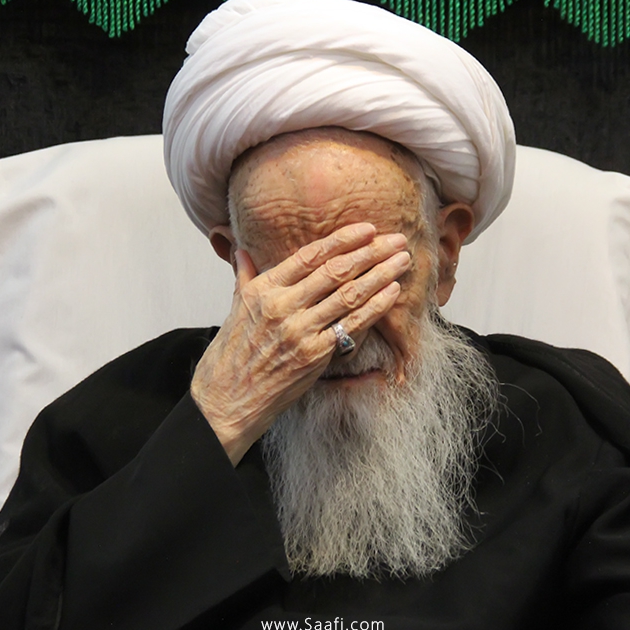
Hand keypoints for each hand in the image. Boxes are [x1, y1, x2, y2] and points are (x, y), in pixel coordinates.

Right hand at [191, 222, 410, 464]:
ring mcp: (300, 331)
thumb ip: (244, 276)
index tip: (367, 229)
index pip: (310, 255)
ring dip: (380, 275)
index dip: (342, 239)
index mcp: (264, 290)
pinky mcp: (314, 356)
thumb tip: (241, 250)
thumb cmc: (231, 356)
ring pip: (349, 295)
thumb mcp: (235, 308)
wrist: (227, 400)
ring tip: (402, 261)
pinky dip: (375, 307)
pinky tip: (393, 293)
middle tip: (396, 240)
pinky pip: (352, 326)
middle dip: (371, 252)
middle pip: (335, 271)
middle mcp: (282, 306)